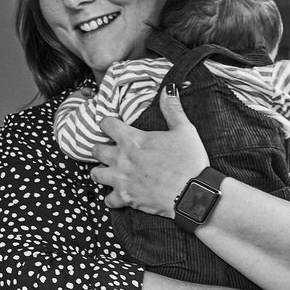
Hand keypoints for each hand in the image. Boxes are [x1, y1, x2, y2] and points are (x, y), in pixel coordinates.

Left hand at [91, 87, 209, 216]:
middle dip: (101, 148)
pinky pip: (108, 200)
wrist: (194, 193)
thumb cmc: (190, 160)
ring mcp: (121, 179)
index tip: (112, 125)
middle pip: (96, 149)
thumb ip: (172, 109)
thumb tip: (167, 89)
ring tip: (110, 171)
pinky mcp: (126, 198)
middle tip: (110, 149)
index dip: (108, 123)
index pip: (106, 124)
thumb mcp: (184, 130)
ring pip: (95, 174)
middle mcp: (121, 159)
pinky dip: (112, 198)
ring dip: (101, 171)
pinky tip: (119, 194)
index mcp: (132, 139)